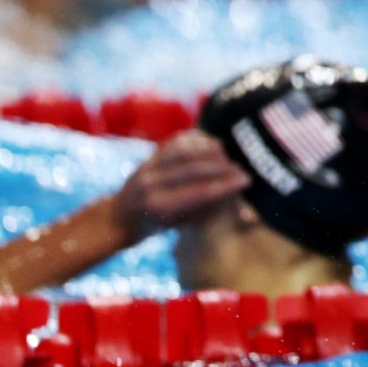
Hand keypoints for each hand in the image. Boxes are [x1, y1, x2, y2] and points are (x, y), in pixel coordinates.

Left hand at [115, 131, 250, 238]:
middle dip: (221, 166)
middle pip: (192, 168)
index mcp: (159, 206)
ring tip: (228, 152)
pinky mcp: (148, 157)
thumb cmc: (158, 226)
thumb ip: (206, 211)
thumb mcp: (181, 225)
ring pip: (183, 151)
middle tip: (243, 166)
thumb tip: (240, 204)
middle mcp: (151, 184)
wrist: (121, 217)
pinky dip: (194, 140)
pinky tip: (210, 142)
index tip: (246, 180)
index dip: (225, 185)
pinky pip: (174, 143)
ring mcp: (147, 168)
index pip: (199, 191)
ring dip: (208, 149)